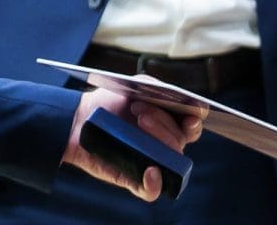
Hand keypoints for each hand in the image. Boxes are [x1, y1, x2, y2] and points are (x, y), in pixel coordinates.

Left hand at [61, 86, 203, 201]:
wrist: (80, 117)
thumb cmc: (109, 101)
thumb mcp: (132, 85)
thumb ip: (153, 86)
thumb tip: (169, 93)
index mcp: (169, 123)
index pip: (192, 125)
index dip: (196, 120)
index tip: (190, 115)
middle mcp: (164, 144)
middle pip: (181, 139)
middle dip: (164, 124)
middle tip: (140, 112)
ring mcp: (152, 162)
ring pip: (171, 161)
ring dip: (160, 142)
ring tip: (139, 123)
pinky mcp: (135, 180)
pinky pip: (151, 191)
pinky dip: (155, 183)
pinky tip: (150, 170)